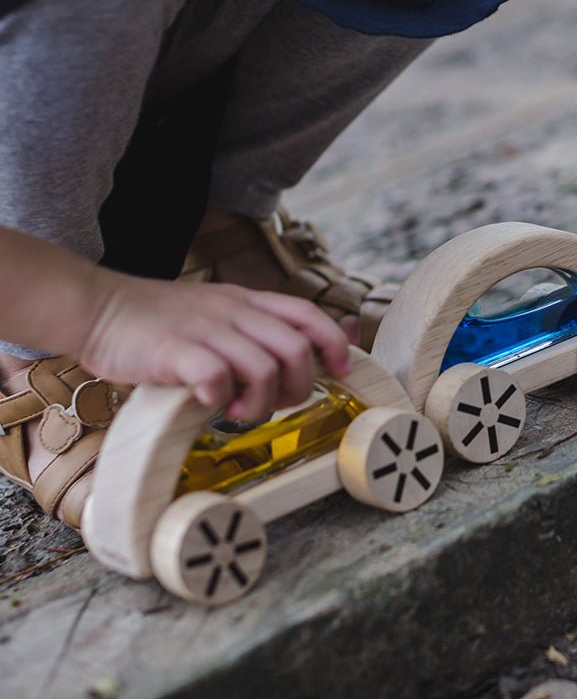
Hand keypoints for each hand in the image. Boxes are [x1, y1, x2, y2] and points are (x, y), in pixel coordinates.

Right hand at [79, 275, 350, 420]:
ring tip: (238, 411)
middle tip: (276, 403)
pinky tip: (208, 403)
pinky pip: (217, 378)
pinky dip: (221, 399)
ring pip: (264, 367)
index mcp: (247, 301)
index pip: (307, 314)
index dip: (333, 343)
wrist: (100, 309)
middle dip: (300, 385)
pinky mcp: (175, 351)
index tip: (341, 369)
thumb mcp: (217, 314)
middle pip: (296, 348)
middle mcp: (233, 311)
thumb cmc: (160, 322)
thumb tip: (298, 355)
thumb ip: (253, 330)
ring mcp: (206, 329)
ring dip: (261, 401)